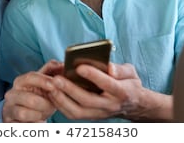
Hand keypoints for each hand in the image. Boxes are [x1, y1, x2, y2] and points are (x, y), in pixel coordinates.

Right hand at [2, 60, 63, 121]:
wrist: (24, 116)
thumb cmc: (37, 97)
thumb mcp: (43, 84)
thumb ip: (52, 72)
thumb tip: (61, 64)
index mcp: (20, 82)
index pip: (30, 77)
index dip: (43, 81)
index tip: (55, 85)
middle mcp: (11, 94)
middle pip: (29, 98)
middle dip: (44, 103)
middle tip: (52, 106)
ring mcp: (9, 109)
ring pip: (24, 113)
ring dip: (39, 115)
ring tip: (44, 114)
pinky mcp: (9, 123)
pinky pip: (23, 126)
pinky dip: (34, 125)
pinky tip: (40, 123)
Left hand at [48, 62, 172, 120]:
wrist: (132, 105)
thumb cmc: (128, 83)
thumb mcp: (131, 73)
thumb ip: (120, 69)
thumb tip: (108, 67)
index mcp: (122, 92)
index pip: (108, 85)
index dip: (94, 76)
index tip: (80, 66)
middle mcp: (110, 105)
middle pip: (88, 100)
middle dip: (70, 89)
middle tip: (57, 78)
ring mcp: (99, 113)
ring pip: (78, 111)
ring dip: (62, 99)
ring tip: (51, 86)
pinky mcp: (90, 116)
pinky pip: (73, 114)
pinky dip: (60, 104)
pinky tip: (52, 93)